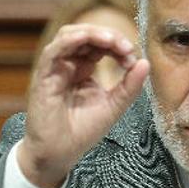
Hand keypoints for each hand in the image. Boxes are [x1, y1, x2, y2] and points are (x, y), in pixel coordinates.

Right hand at [18, 24, 149, 187]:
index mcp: (84, 69)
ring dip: (92, 33)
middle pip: (86, 34)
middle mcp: (68, 65)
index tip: (132, 57)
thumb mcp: (113, 106)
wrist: (58, 154)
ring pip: (70, 35)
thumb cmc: (81, 132)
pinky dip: (71, 40)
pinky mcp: (43, 76)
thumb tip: (145, 62)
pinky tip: (88, 39)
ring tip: (112, 41)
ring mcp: (55, 68)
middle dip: (109, 36)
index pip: (100, 44)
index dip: (117, 45)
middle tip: (126, 47)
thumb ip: (129, 86)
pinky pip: (54, 50)